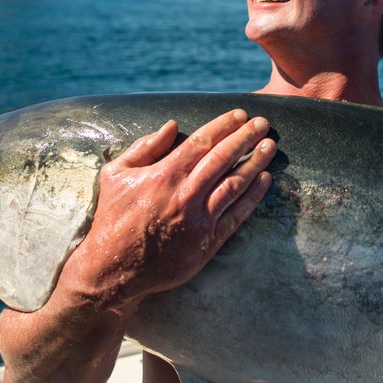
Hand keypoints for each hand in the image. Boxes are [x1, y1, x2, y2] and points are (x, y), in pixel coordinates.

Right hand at [58, 109, 275, 311]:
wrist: (114, 268)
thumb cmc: (113, 218)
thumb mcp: (116, 174)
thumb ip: (144, 147)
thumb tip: (172, 125)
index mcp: (164, 175)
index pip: (202, 142)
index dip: (224, 126)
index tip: (241, 115)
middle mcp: (186, 195)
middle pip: (224, 158)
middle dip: (246, 138)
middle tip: (263, 124)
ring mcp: (200, 220)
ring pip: (235, 184)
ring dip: (255, 163)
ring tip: (270, 147)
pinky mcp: (208, 243)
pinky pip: (237, 215)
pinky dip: (253, 197)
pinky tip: (265, 180)